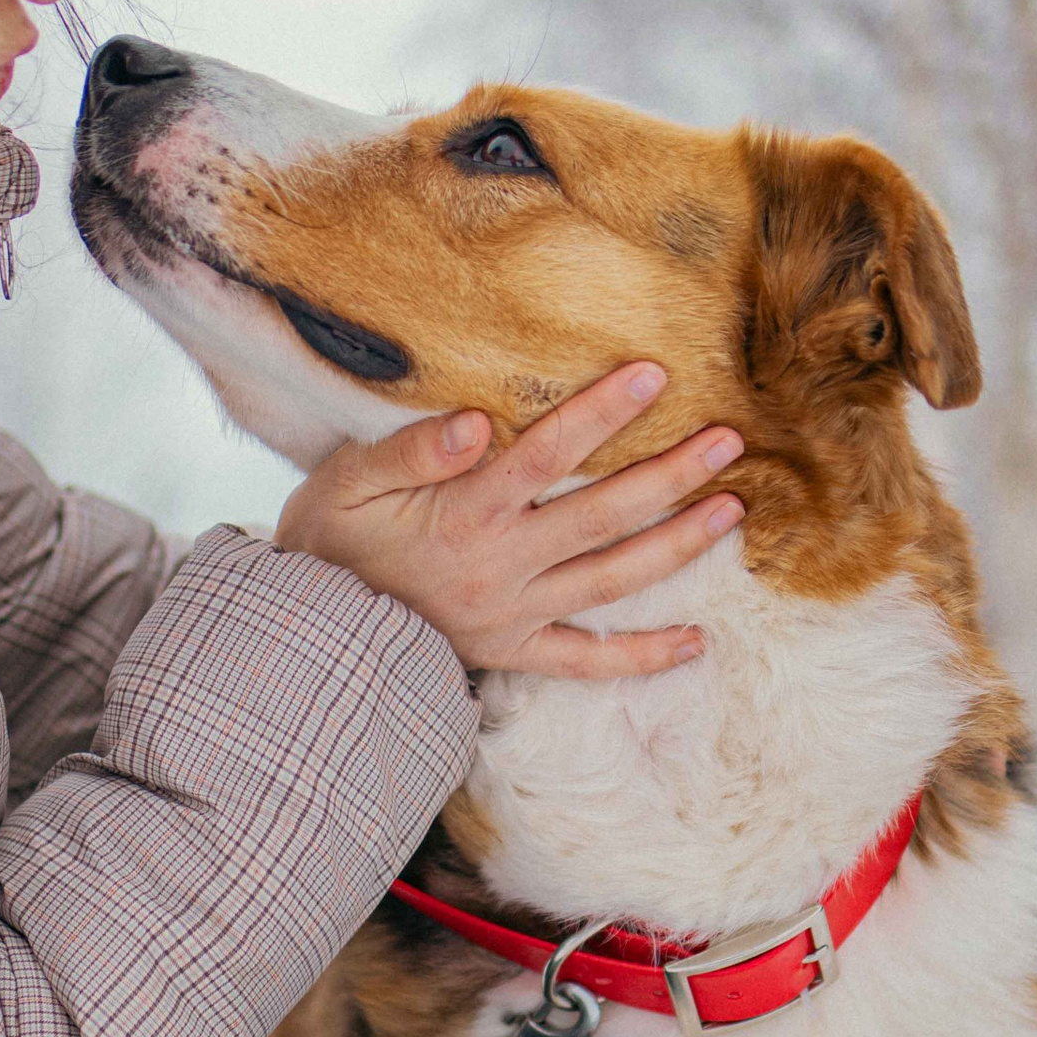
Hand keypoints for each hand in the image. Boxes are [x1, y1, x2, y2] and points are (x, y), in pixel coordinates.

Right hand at [273, 364, 745, 678]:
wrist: (305, 626)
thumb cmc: (329, 538)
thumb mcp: (347, 480)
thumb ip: (412, 450)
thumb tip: (474, 421)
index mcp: (464, 515)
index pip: (547, 455)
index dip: (602, 414)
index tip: (655, 375)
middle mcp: (499, 567)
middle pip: (602, 516)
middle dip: (670, 476)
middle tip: (729, 441)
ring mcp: (511, 615)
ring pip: (611, 582)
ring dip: (676, 547)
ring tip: (731, 512)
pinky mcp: (511, 652)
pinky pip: (585, 661)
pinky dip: (641, 656)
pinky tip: (695, 642)